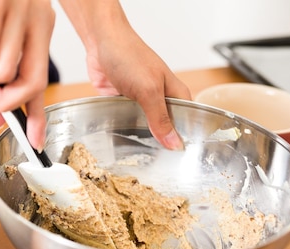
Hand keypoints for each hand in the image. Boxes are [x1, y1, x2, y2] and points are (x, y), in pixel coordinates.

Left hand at [86, 29, 190, 149]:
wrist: (101, 43)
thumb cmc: (129, 56)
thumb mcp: (149, 90)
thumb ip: (160, 118)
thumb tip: (174, 143)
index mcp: (175, 94)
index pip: (188, 122)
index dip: (185, 140)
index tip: (181, 161)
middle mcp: (159, 100)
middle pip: (165, 128)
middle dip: (161, 143)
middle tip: (157, 164)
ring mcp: (140, 103)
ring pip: (144, 128)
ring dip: (139, 138)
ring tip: (139, 158)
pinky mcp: (121, 105)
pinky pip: (124, 124)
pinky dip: (121, 131)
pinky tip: (120, 144)